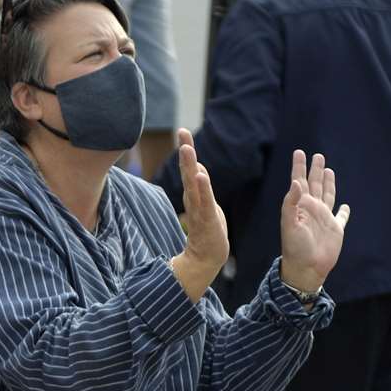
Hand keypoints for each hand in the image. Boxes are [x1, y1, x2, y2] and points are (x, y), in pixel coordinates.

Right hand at [169, 127, 228, 298]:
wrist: (207, 259)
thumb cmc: (208, 231)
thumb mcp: (207, 204)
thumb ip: (202, 186)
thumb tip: (198, 167)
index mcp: (194, 194)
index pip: (190, 168)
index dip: (187, 150)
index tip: (183, 131)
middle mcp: (193, 199)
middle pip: (188, 172)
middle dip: (186, 152)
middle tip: (182, 133)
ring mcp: (199, 209)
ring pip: (193, 184)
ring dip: (189, 167)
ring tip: (187, 149)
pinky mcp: (207, 220)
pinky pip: (204, 201)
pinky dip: (202, 188)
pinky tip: (200, 176)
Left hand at [277, 149, 349, 293]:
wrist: (306, 268)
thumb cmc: (294, 247)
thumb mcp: (289, 224)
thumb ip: (291, 203)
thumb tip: (296, 183)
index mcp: (300, 206)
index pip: (299, 182)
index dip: (299, 167)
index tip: (299, 152)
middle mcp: (312, 210)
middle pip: (315, 185)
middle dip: (315, 170)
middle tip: (318, 155)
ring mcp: (324, 219)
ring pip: (328, 196)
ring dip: (328, 183)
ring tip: (328, 171)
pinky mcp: (335, 230)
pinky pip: (341, 218)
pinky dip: (344, 212)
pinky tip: (345, 206)